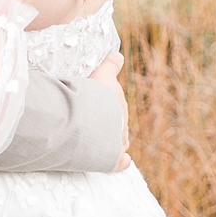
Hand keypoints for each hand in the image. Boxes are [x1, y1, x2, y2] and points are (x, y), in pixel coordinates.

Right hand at [90, 50, 131, 170]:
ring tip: (105, 140)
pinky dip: (122, 161)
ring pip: (120, 140)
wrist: (90, 119)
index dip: (110, 103)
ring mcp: (118, 141)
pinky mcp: (112, 159)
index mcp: (118, 104)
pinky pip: (120, 161)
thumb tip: (119, 55)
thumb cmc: (93, 96)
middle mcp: (122, 122)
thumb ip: (110, 66)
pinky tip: (125, 162)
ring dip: (115, 140)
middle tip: (99, 122)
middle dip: (112, 122)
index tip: (105, 103)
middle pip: (119, 122)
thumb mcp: (102, 75)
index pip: (117, 103)